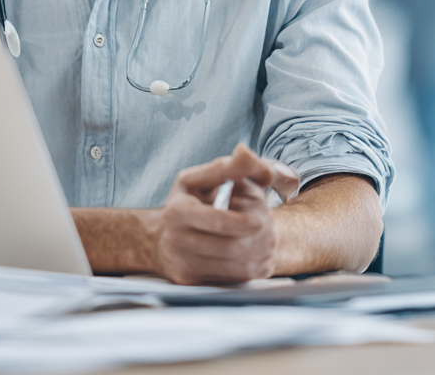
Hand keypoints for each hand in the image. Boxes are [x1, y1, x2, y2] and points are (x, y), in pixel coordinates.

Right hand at [154, 143, 299, 283]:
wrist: (167, 236)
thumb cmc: (193, 201)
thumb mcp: (206, 178)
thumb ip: (231, 165)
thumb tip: (245, 151)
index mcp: (178, 211)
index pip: (216, 220)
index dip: (242, 221)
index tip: (260, 218)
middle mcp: (175, 241)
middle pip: (230, 246)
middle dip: (257, 237)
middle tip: (268, 227)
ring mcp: (183, 265)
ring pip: (235, 266)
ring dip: (259, 252)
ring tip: (265, 238)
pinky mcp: (193, 284)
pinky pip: (233, 281)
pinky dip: (251, 267)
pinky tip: (254, 253)